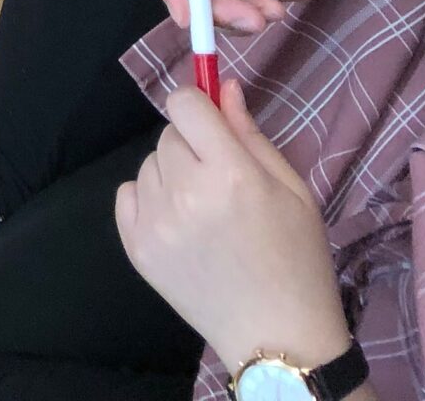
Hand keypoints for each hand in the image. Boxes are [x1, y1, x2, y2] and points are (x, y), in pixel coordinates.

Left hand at [115, 82, 351, 371]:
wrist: (278, 337)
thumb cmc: (297, 260)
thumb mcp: (292, 191)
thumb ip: (250, 135)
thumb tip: (222, 86)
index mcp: (231, 174)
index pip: (185, 104)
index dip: (198, 108)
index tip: (211, 126)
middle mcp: (186, 193)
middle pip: (168, 135)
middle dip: (192, 147)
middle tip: (221, 183)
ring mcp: (156, 223)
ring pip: (149, 165)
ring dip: (172, 175)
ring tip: (205, 211)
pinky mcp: (137, 248)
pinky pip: (127, 195)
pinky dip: (149, 200)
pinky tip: (180, 224)